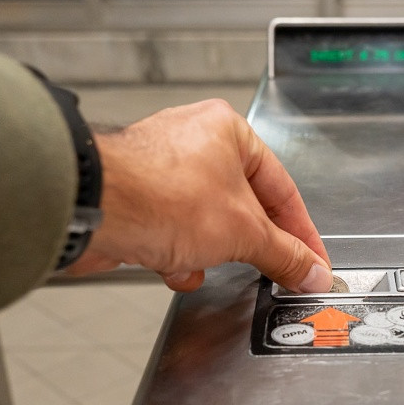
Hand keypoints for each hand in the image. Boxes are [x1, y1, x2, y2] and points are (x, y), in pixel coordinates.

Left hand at [65, 99, 331, 293]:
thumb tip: (309, 271)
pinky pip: (171, 233)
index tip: (310, 263)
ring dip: (209, 251)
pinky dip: (176, 255)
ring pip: (205, 224)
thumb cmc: (159, 195)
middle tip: (273, 272)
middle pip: (243, 207)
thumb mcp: (243, 232)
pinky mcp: (135, 200)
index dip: (301, 233)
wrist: (93, 208)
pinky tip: (173, 267)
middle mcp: (194, 144)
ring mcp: (161, 172)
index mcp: (228, 132)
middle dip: (250, 245)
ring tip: (207, 262)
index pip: (282, 189)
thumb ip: (284, 255)